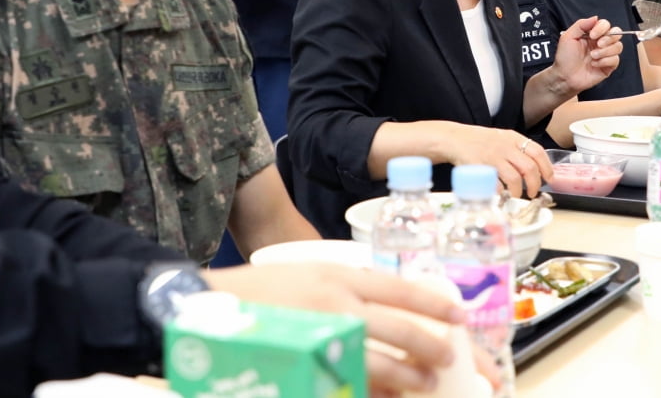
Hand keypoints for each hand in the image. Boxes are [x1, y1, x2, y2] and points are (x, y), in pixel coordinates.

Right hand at [202, 262, 468, 396]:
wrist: (200, 306)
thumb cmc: (256, 291)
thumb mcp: (306, 275)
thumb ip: (342, 290)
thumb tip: (384, 311)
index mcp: (337, 276)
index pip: (400, 289)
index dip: (434, 304)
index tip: (459, 315)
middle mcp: (335, 304)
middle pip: (399, 329)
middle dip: (430, 345)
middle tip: (450, 357)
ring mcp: (319, 339)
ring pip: (379, 363)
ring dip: (408, 377)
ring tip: (427, 384)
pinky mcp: (303, 369)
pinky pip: (348, 386)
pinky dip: (370, 393)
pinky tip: (384, 397)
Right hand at [446, 125, 553, 198]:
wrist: (454, 138)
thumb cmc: (479, 141)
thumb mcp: (501, 137)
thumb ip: (517, 149)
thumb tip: (535, 167)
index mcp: (513, 138)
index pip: (538, 151)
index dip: (546, 167)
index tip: (549, 178)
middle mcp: (505, 146)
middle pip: (529, 168)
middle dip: (535, 184)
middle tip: (533, 192)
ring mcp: (493, 157)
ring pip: (515, 179)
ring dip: (518, 192)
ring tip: (516, 196)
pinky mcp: (481, 168)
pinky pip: (496, 185)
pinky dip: (501, 193)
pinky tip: (501, 195)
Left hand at [550, 16, 622, 96]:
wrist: (564, 76)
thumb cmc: (565, 58)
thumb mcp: (568, 37)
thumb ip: (581, 24)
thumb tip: (595, 18)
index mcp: (592, 34)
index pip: (606, 25)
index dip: (602, 28)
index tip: (592, 35)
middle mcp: (601, 43)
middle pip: (617, 33)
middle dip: (608, 38)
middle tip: (597, 44)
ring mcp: (606, 55)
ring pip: (618, 47)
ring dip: (605, 51)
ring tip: (592, 56)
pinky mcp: (608, 66)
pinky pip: (615, 60)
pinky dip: (604, 61)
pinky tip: (594, 64)